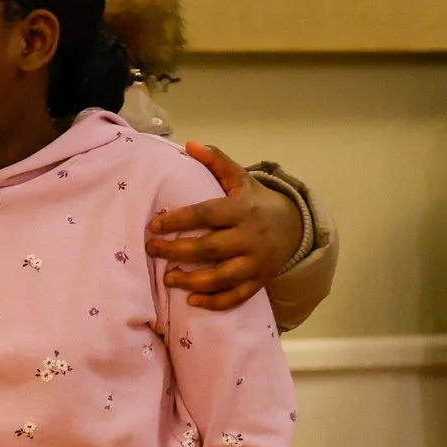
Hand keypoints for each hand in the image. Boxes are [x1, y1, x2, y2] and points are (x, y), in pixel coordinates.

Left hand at [144, 142, 302, 310]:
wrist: (295, 228)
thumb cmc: (255, 202)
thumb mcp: (240, 179)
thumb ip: (217, 162)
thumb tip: (190, 144)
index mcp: (242, 209)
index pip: (207, 214)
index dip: (179, 220)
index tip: (155, 225)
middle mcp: (250, 237)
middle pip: (210, 248)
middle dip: (178, 250)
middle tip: (152, 250)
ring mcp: (256, 262)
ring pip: (223, 276)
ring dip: (193, 281)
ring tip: (168, 279)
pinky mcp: (258, 281)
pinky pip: (237, 296)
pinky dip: (215, 302)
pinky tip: (192, 302)